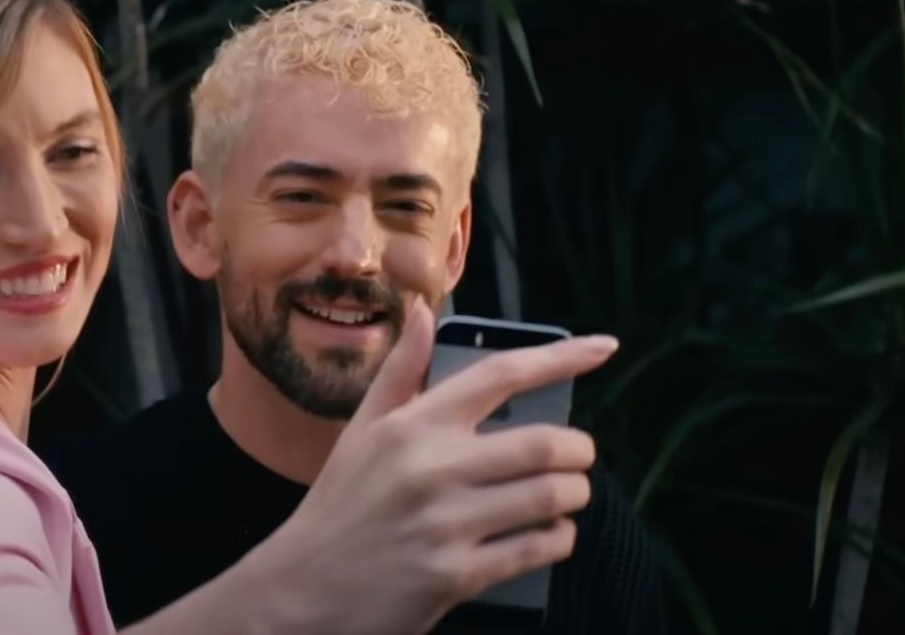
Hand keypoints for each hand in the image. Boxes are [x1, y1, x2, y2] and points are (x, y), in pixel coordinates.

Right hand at [250, 301, 613, 634]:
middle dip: (578, 452)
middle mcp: (432, 468)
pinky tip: (547, 534)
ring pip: (552, 497)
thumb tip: (424, 313)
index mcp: (412, 426)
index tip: (602, 347)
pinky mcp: (456, 574)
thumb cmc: (338, 507)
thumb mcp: (360, 433)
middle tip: (575, 458)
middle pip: (546, 443)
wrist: (301, 591)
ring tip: (563, 495)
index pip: (500, 375)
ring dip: (573, 496)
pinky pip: (538, 548)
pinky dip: (557, 540)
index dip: (560, 356)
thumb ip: (400, 373)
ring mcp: (445, 524)